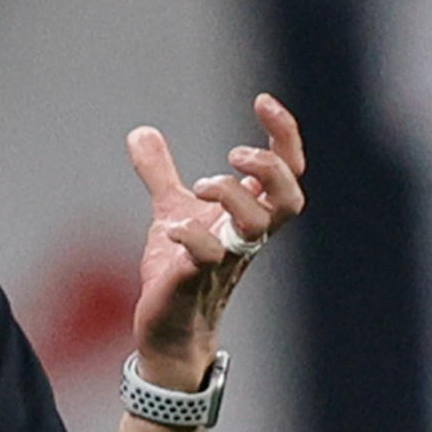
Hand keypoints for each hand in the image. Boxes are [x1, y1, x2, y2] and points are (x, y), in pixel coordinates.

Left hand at [125, 94, 304, 389]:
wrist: (167, 331)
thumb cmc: (179, 273)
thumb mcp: (171, 212)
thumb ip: (161, 174)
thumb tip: (141, 132)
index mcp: (247, 217)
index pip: (287, 172)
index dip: (285, 135)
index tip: (263, 100)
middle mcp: (244, 238)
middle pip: (289, 199)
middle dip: (271, 167)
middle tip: (234, 153)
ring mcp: (222, 262)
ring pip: (256, 227)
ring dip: (231, 195)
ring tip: (199, 186)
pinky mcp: (193, 283)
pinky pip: (206, 258)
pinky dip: (193, 238)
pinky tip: (173, 229)